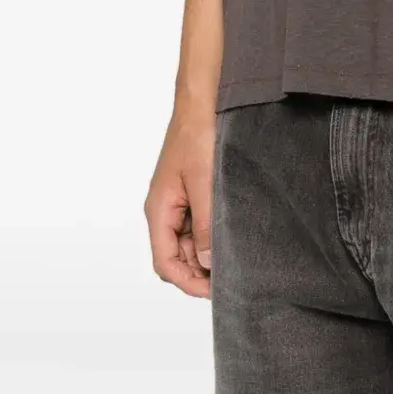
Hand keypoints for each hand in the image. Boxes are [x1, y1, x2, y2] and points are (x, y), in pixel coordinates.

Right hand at [144, 107, 215, 298]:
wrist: (202, 102)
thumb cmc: (198, 136)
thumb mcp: (204, 183)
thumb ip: (204, 224)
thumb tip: (206, 263)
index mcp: (159, 210)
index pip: (165, 262)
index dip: (188, 282)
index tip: (214, 291)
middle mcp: (163, 209)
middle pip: (175, 256)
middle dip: (198, 271)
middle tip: (229, 280)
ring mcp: (176, 201)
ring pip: (187, 241)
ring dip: (205, 253)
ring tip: (233, 259)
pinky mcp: (189, 191)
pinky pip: (195, 223)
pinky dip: (209, 234)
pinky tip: (229, 234)